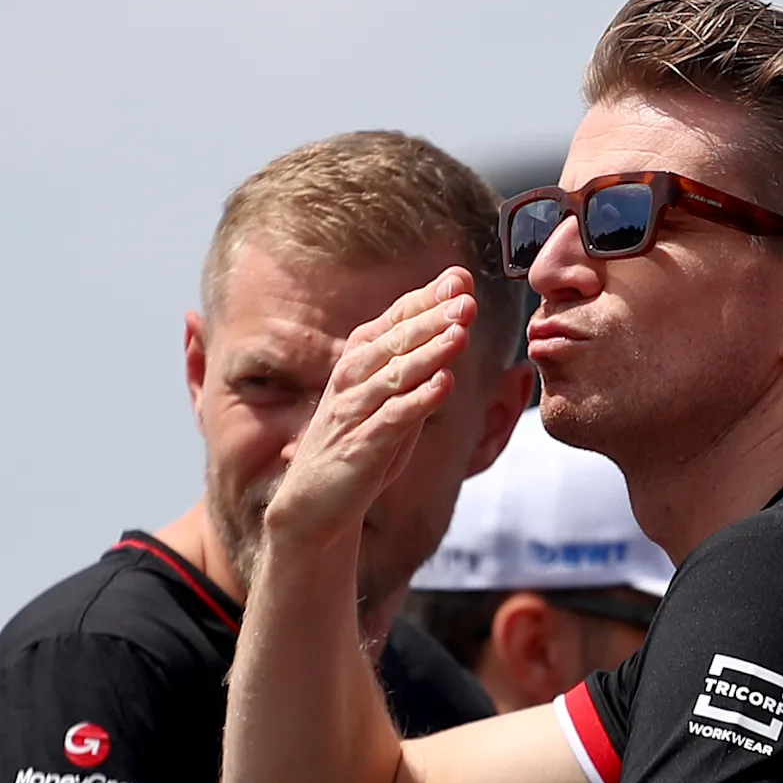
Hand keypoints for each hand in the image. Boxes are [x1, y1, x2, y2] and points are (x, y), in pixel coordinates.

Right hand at [258, 270, 479, 561]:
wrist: (316, 506)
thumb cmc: (359, 449)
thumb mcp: (389, 401)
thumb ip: (416, 367)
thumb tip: (453, 325)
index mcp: (359, 365)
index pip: (394, 322)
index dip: (426, 298)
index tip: (459, 277)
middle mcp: (352, 382)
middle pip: (395, 342)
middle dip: (432, 317)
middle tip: (466, 298)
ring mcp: (354, 414)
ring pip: (393, 375)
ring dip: (428, 352)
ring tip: (460, 331)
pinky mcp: (360, 449)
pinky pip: (391, 420)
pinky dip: (417, 401)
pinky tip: (442, 384)